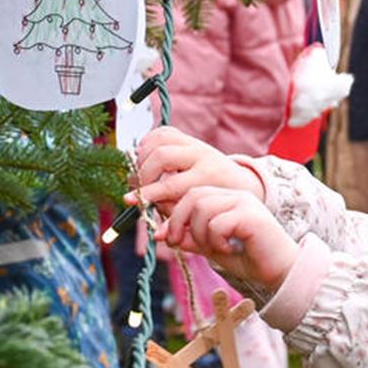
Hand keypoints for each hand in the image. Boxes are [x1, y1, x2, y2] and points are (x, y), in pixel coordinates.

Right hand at [128, 127, 263, 215]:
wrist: (238, 183)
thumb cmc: (217, 204)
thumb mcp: (202, 216)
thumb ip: (179, 224)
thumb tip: (157, 235)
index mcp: (207, 176)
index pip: (171, 184)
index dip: (148, 194)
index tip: (129, 201)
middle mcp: (201, 154)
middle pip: (162, 156)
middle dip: (143, 173)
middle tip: (135, 188)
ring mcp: (194, 142)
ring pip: (159, 140)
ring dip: (142, 157)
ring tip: (139, 176)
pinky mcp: (187, 137)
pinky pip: (161, 132)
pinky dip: (147, 144)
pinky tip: (144, 161)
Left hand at [155, 186, 297, 291]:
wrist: (282, 272)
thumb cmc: (250, 259)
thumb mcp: (212, 248)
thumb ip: (189, 239)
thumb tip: (159, 234)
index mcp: (226, 198)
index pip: (190, 194)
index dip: (172, 214)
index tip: (164, 237)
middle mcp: (235, 195)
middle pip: (193, 196)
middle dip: (178, 222)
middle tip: (177, 244)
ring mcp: (244, 202)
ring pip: (202, 208)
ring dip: (199, 234)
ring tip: (215, 248)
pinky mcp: (250, 215)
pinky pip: (217, 223)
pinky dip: (216, 241)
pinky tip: (231, 249)